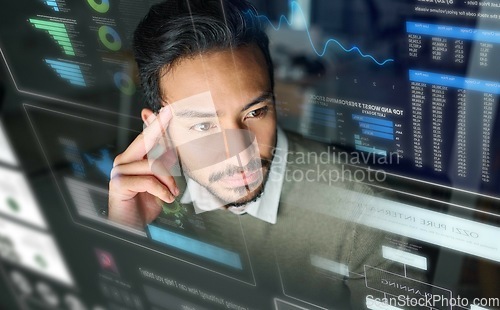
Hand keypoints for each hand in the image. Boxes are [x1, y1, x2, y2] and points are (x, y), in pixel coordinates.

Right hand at [108, 107, 178, 228]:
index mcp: (132, 158)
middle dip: (158, 127)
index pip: (145, 137)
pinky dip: (162, 191)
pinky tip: (167, 199)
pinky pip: (148, 181)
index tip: (164, 109)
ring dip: (168, 181)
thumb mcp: (159, 182)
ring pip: (152, 166)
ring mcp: (119, 172)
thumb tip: (173, 147)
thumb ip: (163, 165)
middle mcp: (123, 161)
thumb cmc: (144, 204)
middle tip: (169, 113)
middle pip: (145, 141)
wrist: (131, 226)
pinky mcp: (119, 184)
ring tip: (173, 193)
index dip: (154, 122)